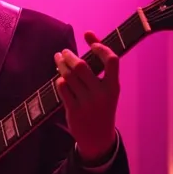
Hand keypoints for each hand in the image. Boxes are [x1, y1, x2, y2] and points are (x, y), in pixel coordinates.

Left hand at [55, 31, 119, 162]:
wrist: (98, 138)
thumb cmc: (102, 107)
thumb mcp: (107, 90)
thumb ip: (100, 68)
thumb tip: (89, 35)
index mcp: (114, 87)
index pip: (111, 60)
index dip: (100, 46)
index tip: (90, 39)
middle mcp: (102, 94)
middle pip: (82, 66)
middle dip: (69, 55)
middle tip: (64, 52)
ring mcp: (87, 102)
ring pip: (69, 75)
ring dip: (61, 64)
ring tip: (58, 59)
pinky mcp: (74, 110)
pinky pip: (62, 87)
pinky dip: (60, 80)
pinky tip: (60, 79)